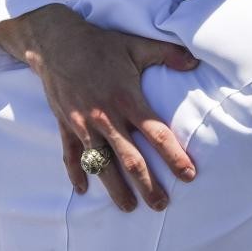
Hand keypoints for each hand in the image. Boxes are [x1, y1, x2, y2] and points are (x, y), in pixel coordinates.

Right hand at [0, 4, 198, 210]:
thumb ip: (167, 54)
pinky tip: (83, 190)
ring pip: (102, 164)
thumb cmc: (100, 44)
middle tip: (161, 204)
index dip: (174, 157)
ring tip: (129, 207)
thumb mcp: (136, 45)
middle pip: (131, 159)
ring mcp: (84, 124)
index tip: (188, 175)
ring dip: (116, 189)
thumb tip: (195, 62)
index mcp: (127, 100)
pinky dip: (76, 173)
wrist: (56, 42)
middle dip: (148, 185)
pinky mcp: (66, 125)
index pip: (156, 134)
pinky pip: (71, 155)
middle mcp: (106, 118)